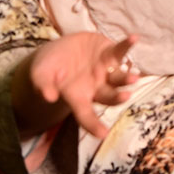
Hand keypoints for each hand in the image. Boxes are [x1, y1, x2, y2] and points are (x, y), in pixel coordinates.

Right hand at [12, 33, 139, 138]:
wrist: (58, 51)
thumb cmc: (48, 68)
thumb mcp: (40, 75)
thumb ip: (43, 85)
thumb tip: (48, 97)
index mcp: (78, 97)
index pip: (86, 115)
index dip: (94, 125)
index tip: (103, 135)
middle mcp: (96, 87)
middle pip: (108, 96)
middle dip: (116, 97)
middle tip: (125, 96)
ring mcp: (106, 71)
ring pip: (119, 77)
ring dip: (126, 77)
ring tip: (134, 77)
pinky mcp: (110, 53)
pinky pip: (120, 50)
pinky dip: (127, 45)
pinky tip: (133, 38)